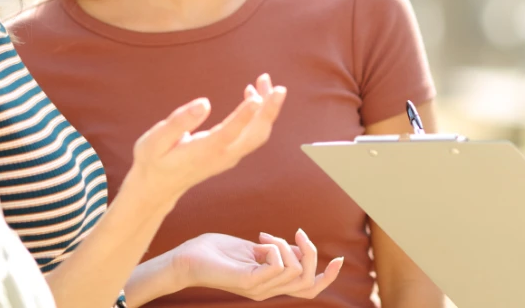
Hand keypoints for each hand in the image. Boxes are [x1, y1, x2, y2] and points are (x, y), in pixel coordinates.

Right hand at [126, 74, 285, 207]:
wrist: (158, 187)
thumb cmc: (153, 160)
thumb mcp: (155, 141)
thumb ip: (179, 122)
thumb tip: (204, 103)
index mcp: (204, 151)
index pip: (229, 134)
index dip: (244, 116)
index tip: (256, 97)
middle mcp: (223, 156)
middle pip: (255, 135)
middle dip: (269, 110)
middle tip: (277, 86)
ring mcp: (230, 156)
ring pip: (258, 134)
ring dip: (267, 109)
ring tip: (264, 81)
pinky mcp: (231, 154)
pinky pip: (252, 135)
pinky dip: (259, 115)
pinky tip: (252, 95)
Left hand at [167, 230, 343, 300]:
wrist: (186, 259)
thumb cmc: (217, 252)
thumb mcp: (255, 249)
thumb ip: (278, 251)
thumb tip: (300, 249)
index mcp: (272, 284)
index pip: (309, 290)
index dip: (328, 277)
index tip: (338, 258)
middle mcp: (269, 290)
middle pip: (309, 282)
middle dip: (312, 253)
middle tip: (297, 233)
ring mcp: (259, 289)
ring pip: (296, 271)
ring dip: (287, 246)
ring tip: (265, 237)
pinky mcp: (249, 282)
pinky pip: (278, 266)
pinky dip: (276, 248)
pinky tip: (259, 242)